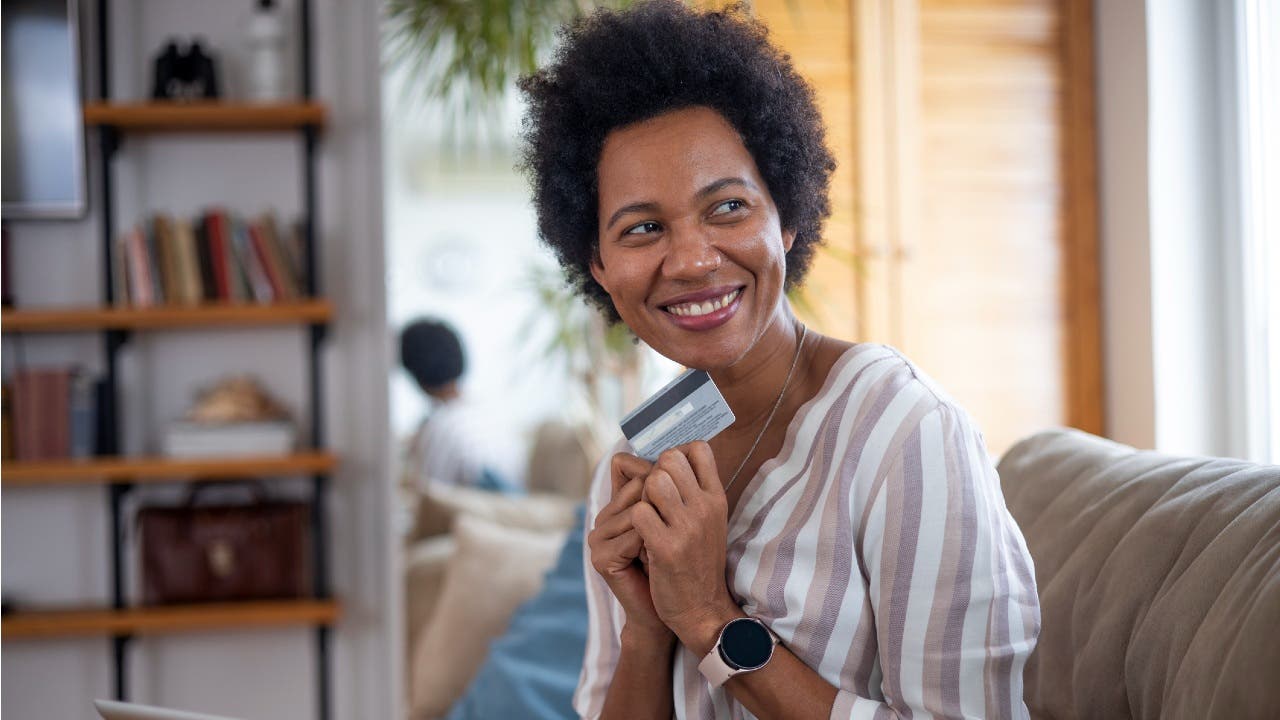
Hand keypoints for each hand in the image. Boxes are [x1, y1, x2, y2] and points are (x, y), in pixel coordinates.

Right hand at [587, 452, 669, 637]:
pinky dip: (653, 544)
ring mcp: (597, 537)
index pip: (632, 467)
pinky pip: (635, 533)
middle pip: (638, 485)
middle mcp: (603, 516)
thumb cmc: (680, 560)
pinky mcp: (600, 557)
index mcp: (617, 504)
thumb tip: (680, 445)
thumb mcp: (676, 515)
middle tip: (672, 533)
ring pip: (638, 507)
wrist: (678, 608)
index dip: (660, 480)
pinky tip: (656, 559)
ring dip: (662, 526)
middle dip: (665, 505)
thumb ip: (669, 484)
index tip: (676, 506)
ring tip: (665, 548)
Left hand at [631, 442, 738, 644]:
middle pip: (670, 459)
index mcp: (716, 498)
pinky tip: (641, 540)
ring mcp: (687, 527)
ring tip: (647, 519)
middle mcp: (705, 508)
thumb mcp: (709, 521)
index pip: (698, 448)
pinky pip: (639, 513)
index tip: (668, 477)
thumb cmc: (699, 562)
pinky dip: (633, 523)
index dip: (676, 455)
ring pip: (653, 482)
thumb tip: (670, 457)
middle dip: (654, 475)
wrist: (703, 610)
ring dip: (643, 497)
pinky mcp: (666, 547)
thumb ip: (694, 490)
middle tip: (653, 502)